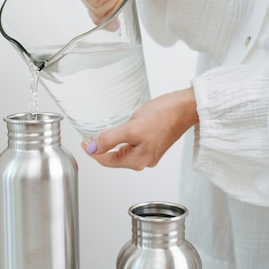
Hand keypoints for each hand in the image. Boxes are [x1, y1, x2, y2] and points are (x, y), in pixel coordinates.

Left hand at [81, 88, 197, 169]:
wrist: (185, 107)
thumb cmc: (164, 116)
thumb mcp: (131, 128)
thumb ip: (109, 139)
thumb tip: (92, 149)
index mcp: (138, 161)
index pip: (107, 161)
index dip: (92, 152)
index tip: (83, 143)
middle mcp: (144, 160)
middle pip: (114, 159)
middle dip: (101, 150)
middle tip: (89, 139)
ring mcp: (150, 152)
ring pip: (123, 152)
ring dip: (112, 144)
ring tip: (102, 134)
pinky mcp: (154, 143)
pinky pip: (132, 145)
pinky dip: (123, 140)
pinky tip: (121, 131)